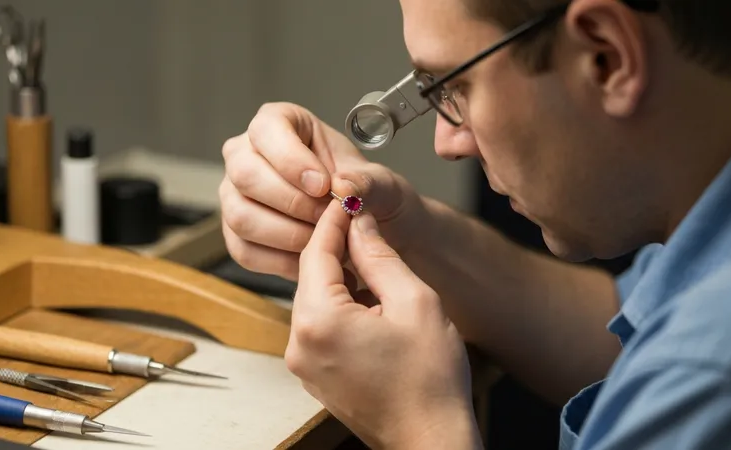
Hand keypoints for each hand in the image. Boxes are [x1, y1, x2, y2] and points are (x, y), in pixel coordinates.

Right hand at [219, 102, 426, 280]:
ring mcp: (236, 196)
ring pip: (241, 216)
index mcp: (280, 123)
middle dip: (292, 203)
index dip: (291, 160)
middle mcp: (247, 156)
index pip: (266, 130)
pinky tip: (312, 257)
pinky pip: (245, 251)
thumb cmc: (368, 194)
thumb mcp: (382, 183)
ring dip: (288, 235)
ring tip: (325, 240)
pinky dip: (282, 260)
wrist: (369, 231)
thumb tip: (344, 186)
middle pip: (245, 175)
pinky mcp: (237, 236)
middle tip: (328, 218)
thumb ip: (367, 182)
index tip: (323, 186)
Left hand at [286, 202, 481, 449]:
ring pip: (316, 301)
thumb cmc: (430, 380)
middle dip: (337, 248)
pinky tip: (370, 302)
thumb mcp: (414, 301)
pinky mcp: (315, 376)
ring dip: (341, 278)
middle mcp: (299, 344)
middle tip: (362, 223)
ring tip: (374, 264)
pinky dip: (340, 307)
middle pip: (312, 276)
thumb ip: (380, 256)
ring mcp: (304, 364)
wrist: (431, 440)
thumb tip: (360, 222)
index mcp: (319, 321)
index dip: (334, 220)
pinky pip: (320, 327)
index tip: (347, 198)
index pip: (317, 251)